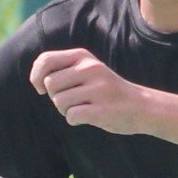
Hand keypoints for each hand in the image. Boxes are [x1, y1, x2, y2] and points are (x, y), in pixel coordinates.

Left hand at [29, 49, 157, 134]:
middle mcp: (90, 68)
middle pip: (50, 84)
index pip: (45, 60)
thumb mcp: (87, 70)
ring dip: (65, 110)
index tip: (41, 88)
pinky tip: (88, 117)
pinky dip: (74, 120)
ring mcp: (98, 89)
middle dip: (55, 97)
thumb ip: (63, 69)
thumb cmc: (106, 90)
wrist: (141, 106)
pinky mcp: (102, 109)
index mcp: (84, 57)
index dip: (36, 76)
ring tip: (83, 108)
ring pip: (59, 102)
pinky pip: (71, 116)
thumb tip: (37, 78)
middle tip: (72, 100)